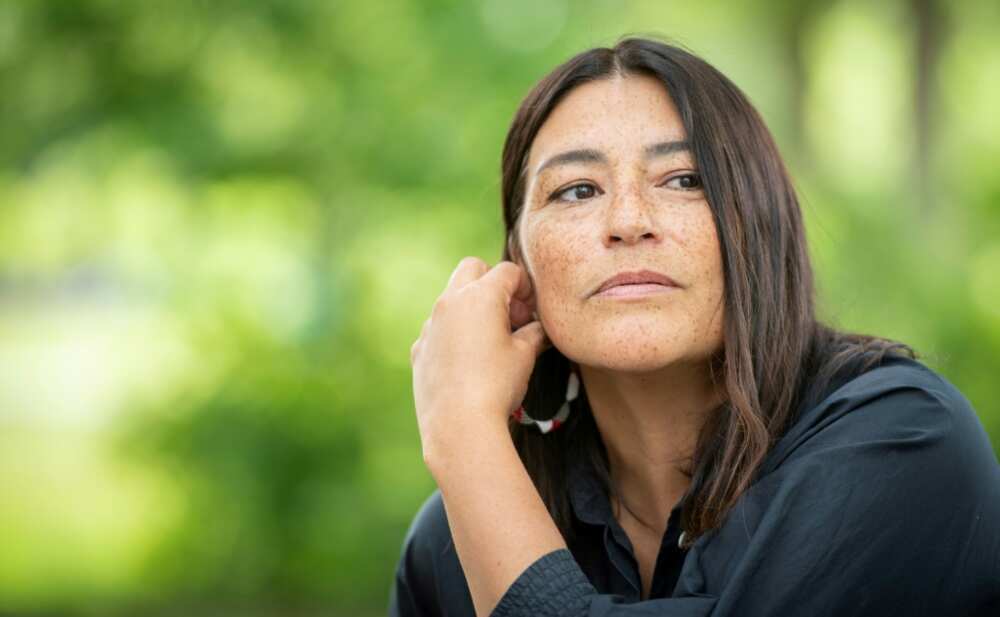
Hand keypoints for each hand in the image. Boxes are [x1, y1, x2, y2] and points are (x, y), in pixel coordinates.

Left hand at [410, 257, 549, 464]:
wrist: (459, 425)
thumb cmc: (497, 386)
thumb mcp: (525, 355)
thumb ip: (535, 334)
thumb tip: (541, 329)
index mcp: (480, 296)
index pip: (507, 271)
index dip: (525, 288)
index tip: (531, 312)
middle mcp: (450, 302)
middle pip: (472, 268)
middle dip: (493, 283)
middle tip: (510, 315)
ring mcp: (430, 325)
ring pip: (451, 298)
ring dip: (472, 308)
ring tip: (491, 340)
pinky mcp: (420, 348)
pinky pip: (438, 328)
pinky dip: (454, 333)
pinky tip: (468, 361)